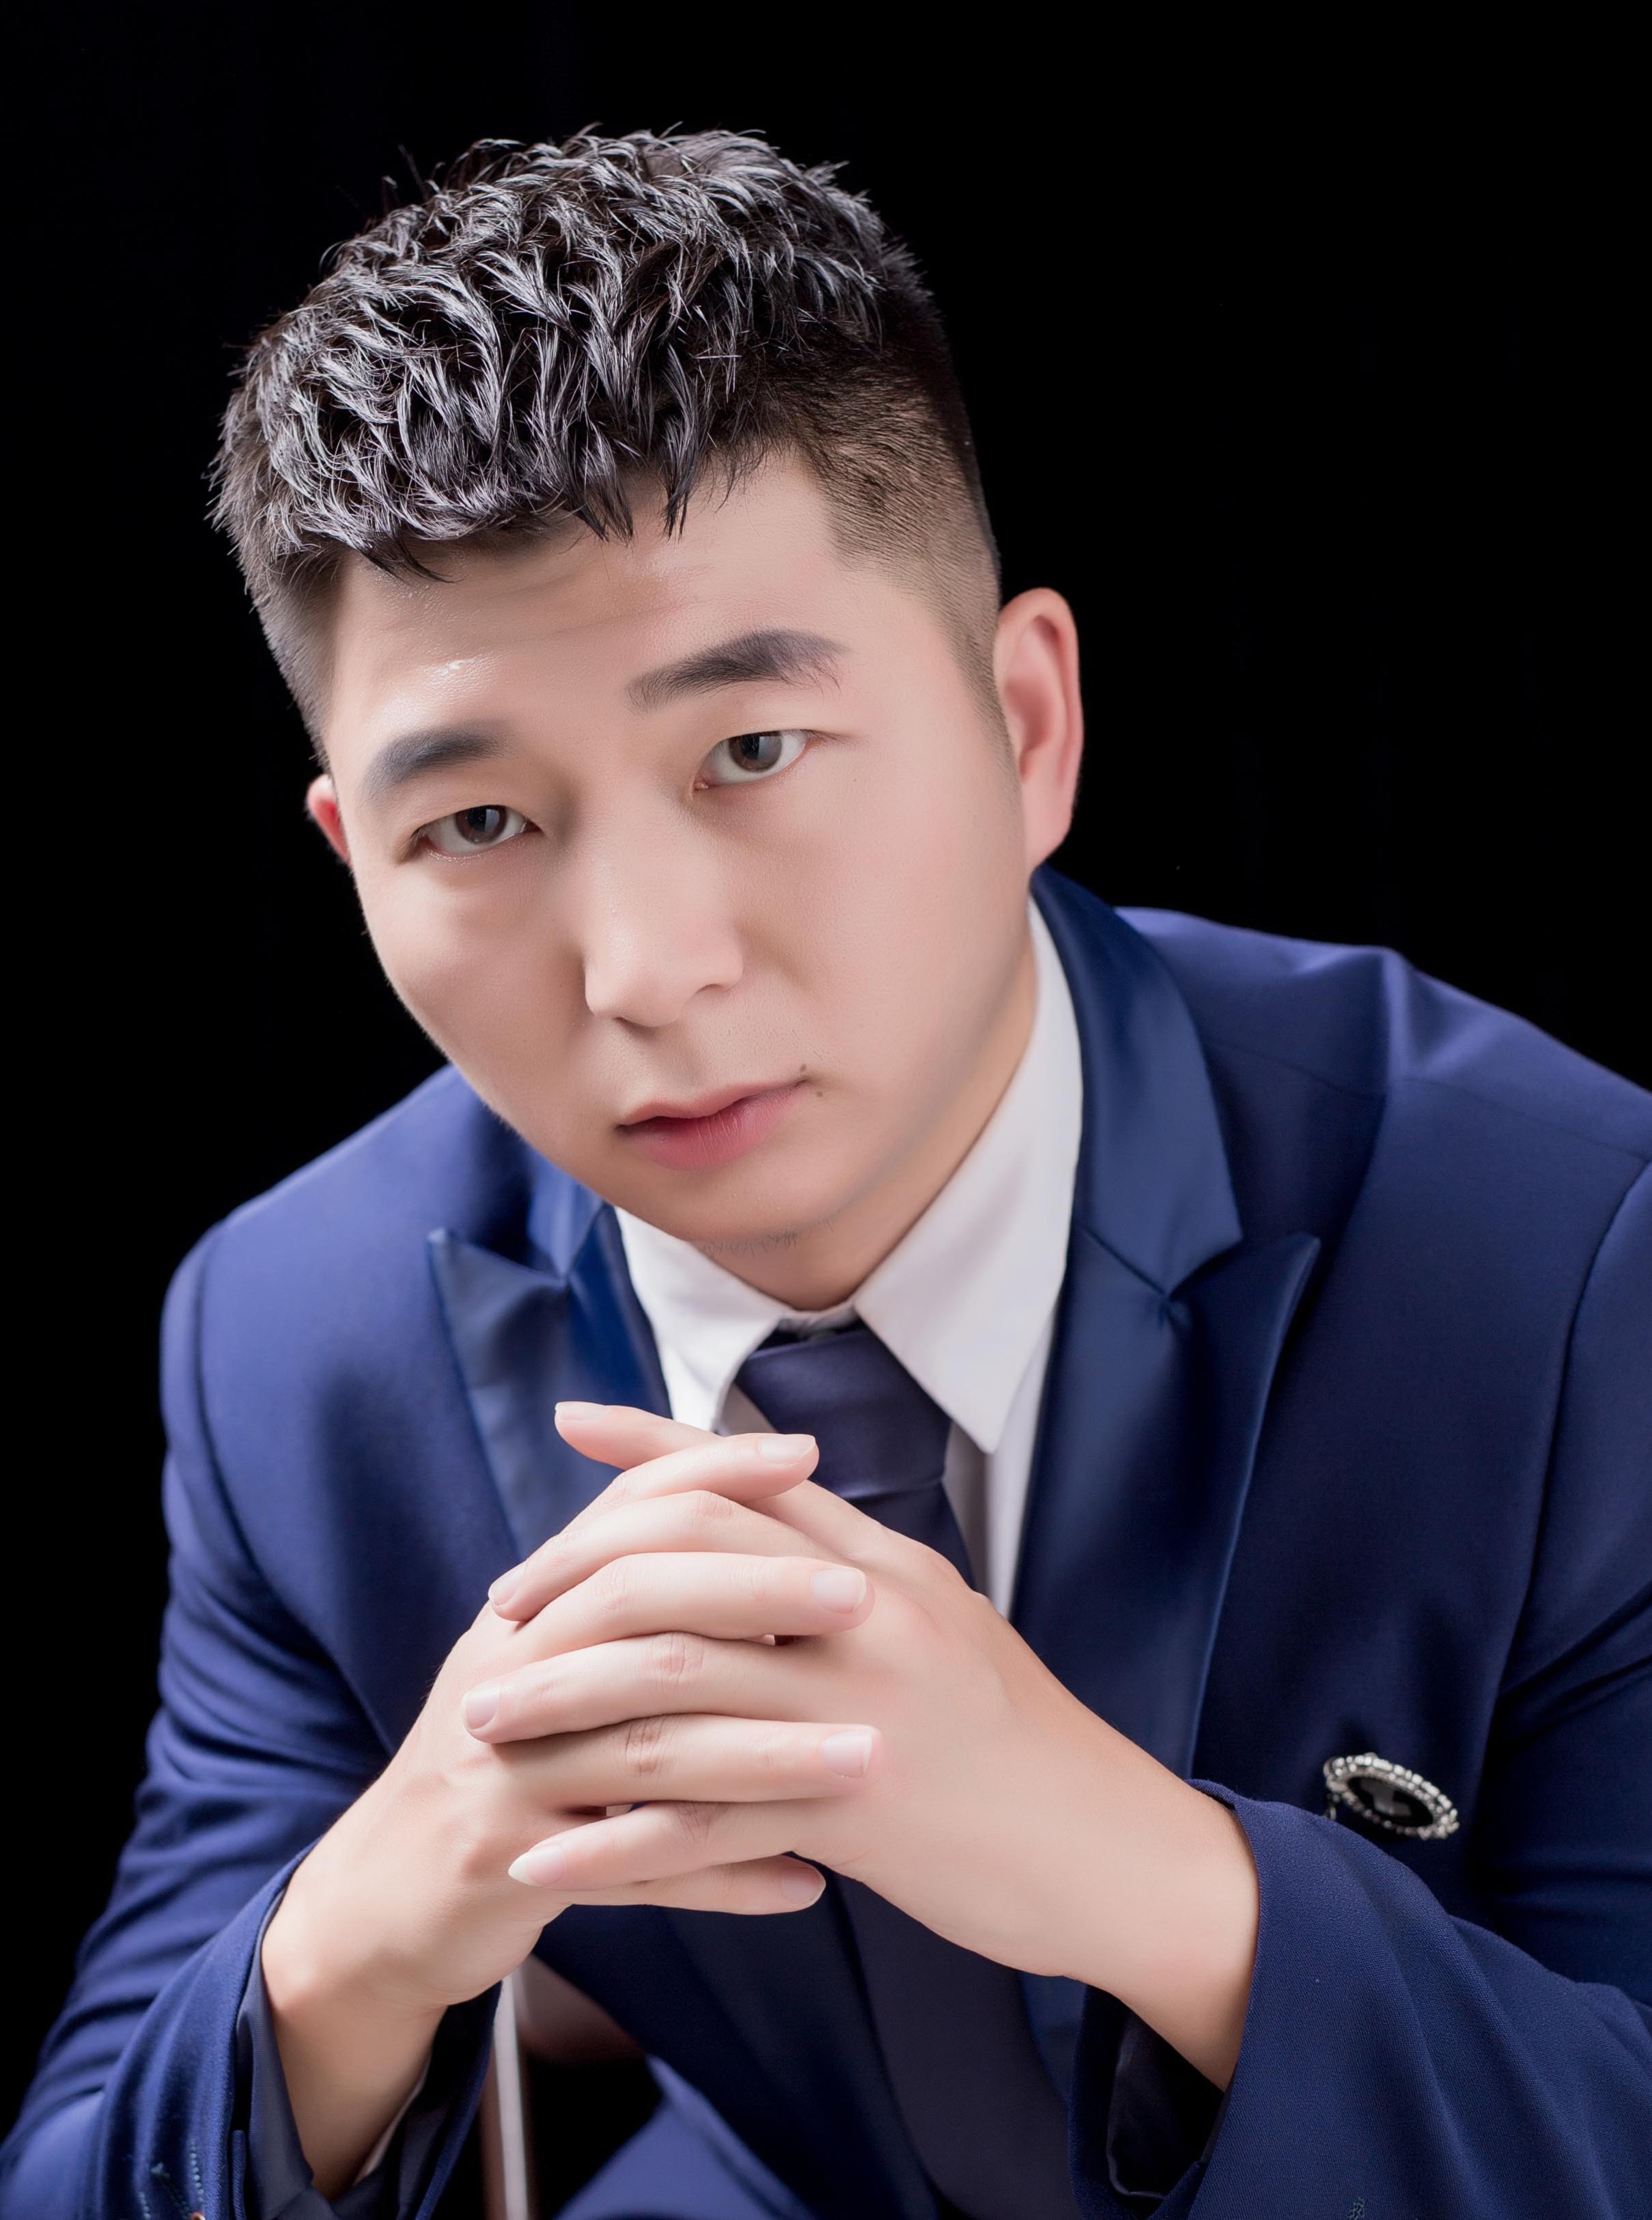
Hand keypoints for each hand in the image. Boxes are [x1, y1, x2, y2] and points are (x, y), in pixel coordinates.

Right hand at [260, 1414, 865, 2190]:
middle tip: (862, 1598)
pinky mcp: (510, 1864)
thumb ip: (626, 1583)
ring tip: (867, 1757)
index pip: (625, 1514)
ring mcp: (506, 1769)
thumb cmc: (506, 1755)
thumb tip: (742, 1502)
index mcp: (535, 1609)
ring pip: (650, 1750)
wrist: (389, 1890)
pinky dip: (724, 1879)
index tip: (807, 1457)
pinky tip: (809, 1883)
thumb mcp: (549, 1656)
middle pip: (638, 1611)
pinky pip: (634, 1871)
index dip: (710, 1474)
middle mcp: (514, 1670)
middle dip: (756, 1598)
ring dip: (766, 1756)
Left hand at [483, 1404, 1259, 2087]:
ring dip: (562, 1703)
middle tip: (500, 1609)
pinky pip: (703, 1819)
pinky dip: (613, 1838)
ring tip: (483, 1725)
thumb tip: (772, 1532)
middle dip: (574, 1578)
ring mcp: (863, 1708)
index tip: (569, 1422)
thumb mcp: (945, 1627)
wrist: (1118, 1855)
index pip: (750, 1481)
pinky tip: (546, 1855)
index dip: (653, 1446)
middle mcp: (869, 1615)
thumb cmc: (1023, 1746)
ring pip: (675, 1685)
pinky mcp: (859, 1811)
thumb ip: (855, 1578)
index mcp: (887, 1567)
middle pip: (688, 1561)